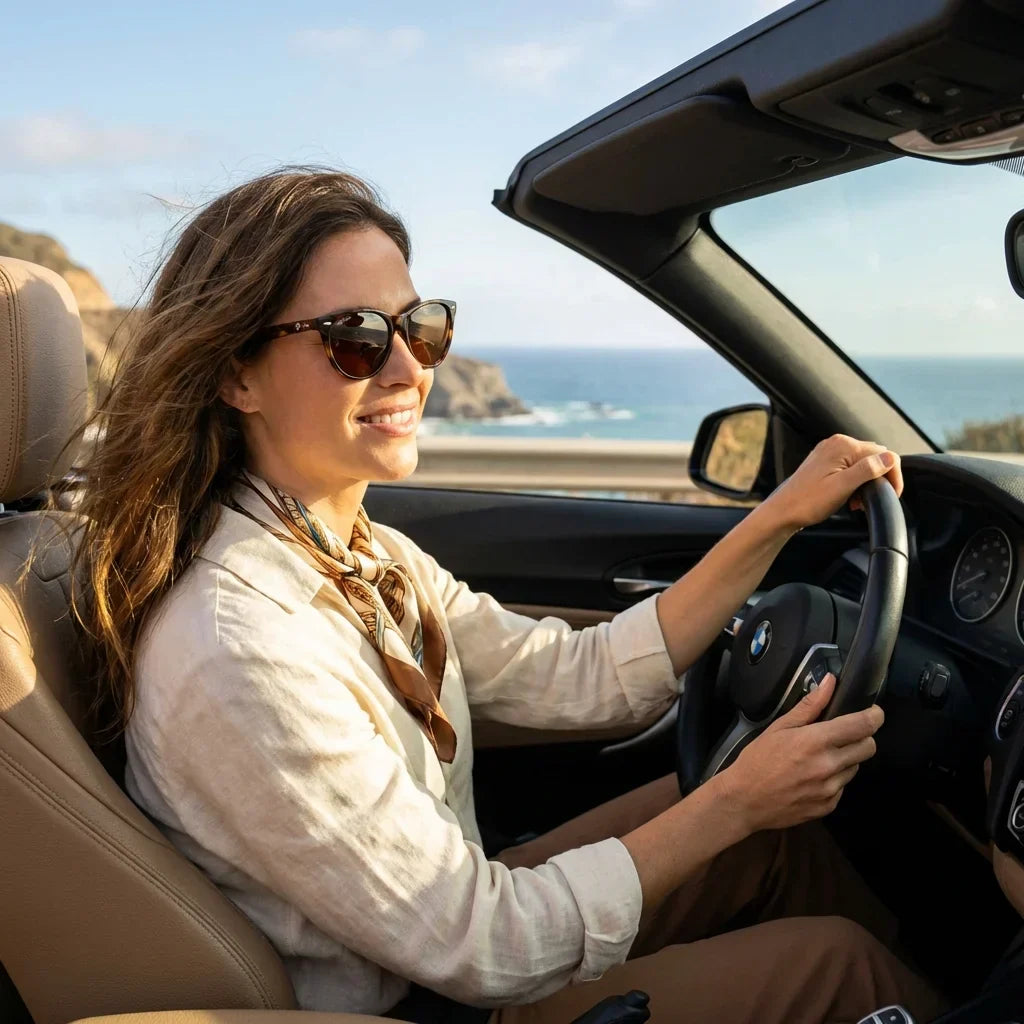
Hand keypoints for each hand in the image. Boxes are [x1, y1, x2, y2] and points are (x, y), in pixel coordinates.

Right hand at [714, 673, 883, 833]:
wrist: (744, 801)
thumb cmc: (757, 760)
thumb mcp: (779, 727)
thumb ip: (809, 706)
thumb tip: (830, 682)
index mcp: (815, 741)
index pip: (862, 726)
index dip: (874, 716)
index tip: (873, 712)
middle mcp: (828, 766)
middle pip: (869, 747)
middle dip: (862, 737)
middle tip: (844, 734)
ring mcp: (830, 790)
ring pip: (856, 767)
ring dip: (846, 759)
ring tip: (820, 758)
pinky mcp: (829, 806)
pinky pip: (843, 787)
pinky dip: (834, 779)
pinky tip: (812, 777)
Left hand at [762, 434, 903, 531]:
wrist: (782, 513)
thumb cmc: (808, 502)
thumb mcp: (843, 486)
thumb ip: (868, 470)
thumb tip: (890, 457)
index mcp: (843, 446)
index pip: (883, 453)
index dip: (893, 475)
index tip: (893, 495)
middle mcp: (836, 444)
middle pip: (874, 458)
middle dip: (878, 480)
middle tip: (871, 501)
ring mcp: (829, 453)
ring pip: (863, 465)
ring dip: (867, 484)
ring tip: (857, 503)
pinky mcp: (825, 464)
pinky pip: (850, 469)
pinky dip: (855, 484)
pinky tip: (850, 499)